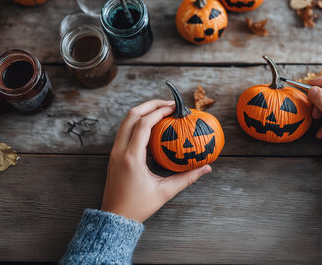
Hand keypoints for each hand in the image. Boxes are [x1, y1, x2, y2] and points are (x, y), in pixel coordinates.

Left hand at [101, 99, 211, 221]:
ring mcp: (114, 152)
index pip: (144, 124)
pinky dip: (137, 123)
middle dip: (150, 105)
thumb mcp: (165, 192)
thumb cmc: (138, 206)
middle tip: (168, 104)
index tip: (174, 108)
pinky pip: (124, 131)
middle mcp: (119, 150)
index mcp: (131, 157)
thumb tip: (207, 168)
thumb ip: (187, 178)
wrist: (115, 218)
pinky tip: (152, 128)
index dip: (159, 111)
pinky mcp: (114, 155)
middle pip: (131, 115)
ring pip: (125, 122)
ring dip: (142, 112)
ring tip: (161, 111)